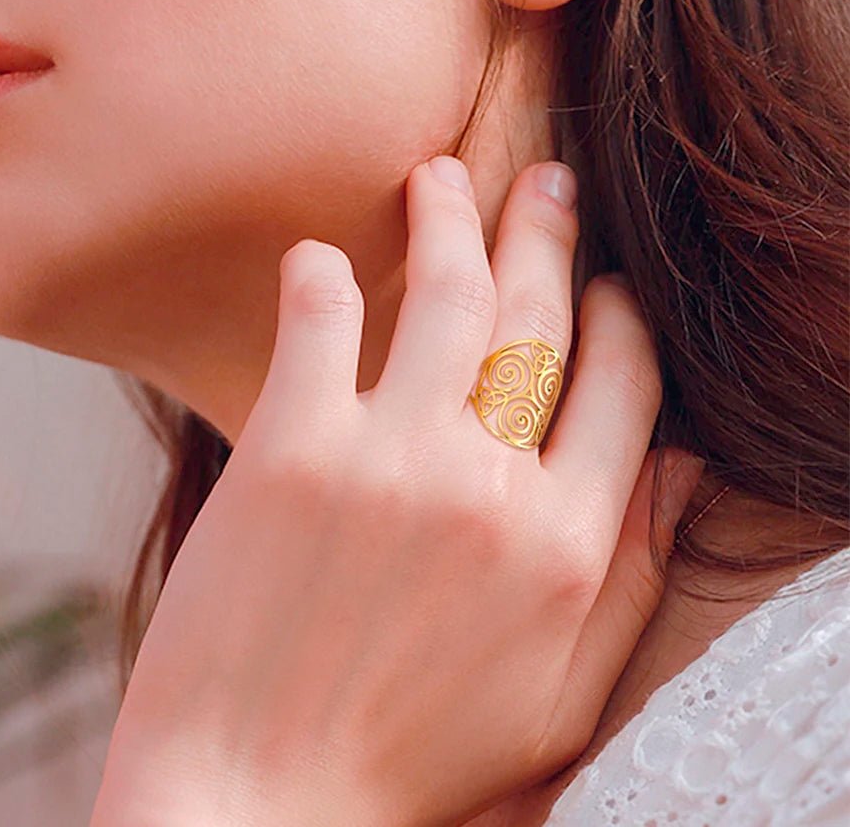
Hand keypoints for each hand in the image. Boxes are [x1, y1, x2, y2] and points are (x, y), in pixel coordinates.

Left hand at [91, 158, 701, 826]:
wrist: (255, 801)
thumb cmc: (408, 759)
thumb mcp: (561, 695)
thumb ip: (634, 576)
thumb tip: (682, 465)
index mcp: (566, 546)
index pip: (625, 381)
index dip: (618, 314)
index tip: (602, 283)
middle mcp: (490, 487)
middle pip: (538, 312)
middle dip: (547, 228)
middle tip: (541, 178)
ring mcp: (388, 458)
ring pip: (443, 289)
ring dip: (446, 213)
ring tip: (437, 174)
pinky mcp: (288, 451)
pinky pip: (318, 318)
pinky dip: (317, 270)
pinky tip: (316, 254)